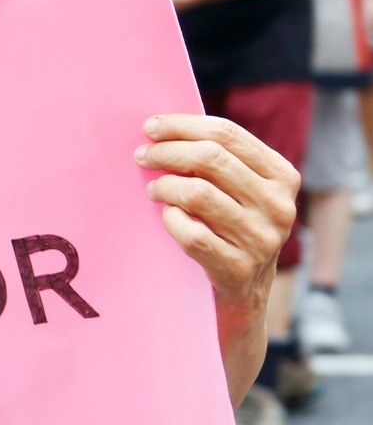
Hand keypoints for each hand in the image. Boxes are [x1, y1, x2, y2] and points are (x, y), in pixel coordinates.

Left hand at [135, 113, 300, 403]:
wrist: (242, 299)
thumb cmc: (229, 231)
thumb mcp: (239, 192)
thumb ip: (216, 160)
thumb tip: (161, 125)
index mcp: (282, 177)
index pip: (227, 133)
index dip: (182, 125)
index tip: (150, 126)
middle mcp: (279, 207)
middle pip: (209, 158)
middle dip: (166, 152)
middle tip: (141, 156)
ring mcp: (262, 241)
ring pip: (197, 193)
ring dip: (163, 186)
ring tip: (152, 189)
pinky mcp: (238, 270)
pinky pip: (189, 233)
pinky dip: (170, 221)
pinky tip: (166, 219)